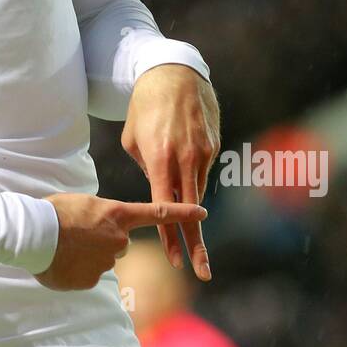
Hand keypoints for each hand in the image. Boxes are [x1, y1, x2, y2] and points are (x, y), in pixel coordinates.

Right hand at [33, 193, 207, 291]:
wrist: (32, 234)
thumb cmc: (53, 212)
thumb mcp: (83, 205)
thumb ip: (100, 219)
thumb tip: (99, 232)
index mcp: (117, 215)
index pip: (158, 213)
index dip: (182, 213)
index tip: (203, 212)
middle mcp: (118, 240)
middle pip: (119, 243)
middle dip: (102, 241)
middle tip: (76, 234)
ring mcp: (107, 263)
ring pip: (101, 260)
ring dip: (87, 256)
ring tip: (63, 247)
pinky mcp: (92, 281)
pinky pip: (87, 276)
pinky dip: (76, 272)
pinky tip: (61, 262)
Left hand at [120, 64, 219, 280]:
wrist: (173, 74)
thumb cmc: (144, 108)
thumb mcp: (133, 140)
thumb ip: (146, 168)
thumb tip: (159, 189)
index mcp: (160, 159)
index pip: (165, 208)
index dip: (171, 237)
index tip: (177, 262)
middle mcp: (185, 159)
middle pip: (190, 211)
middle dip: (196, 244)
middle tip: (202, 272)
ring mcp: (203, 152)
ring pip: (197, 190)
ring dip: (190, 205)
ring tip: (183, 206)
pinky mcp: (213, 145)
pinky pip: (201, 171)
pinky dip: (192, 175)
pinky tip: (182, 162)